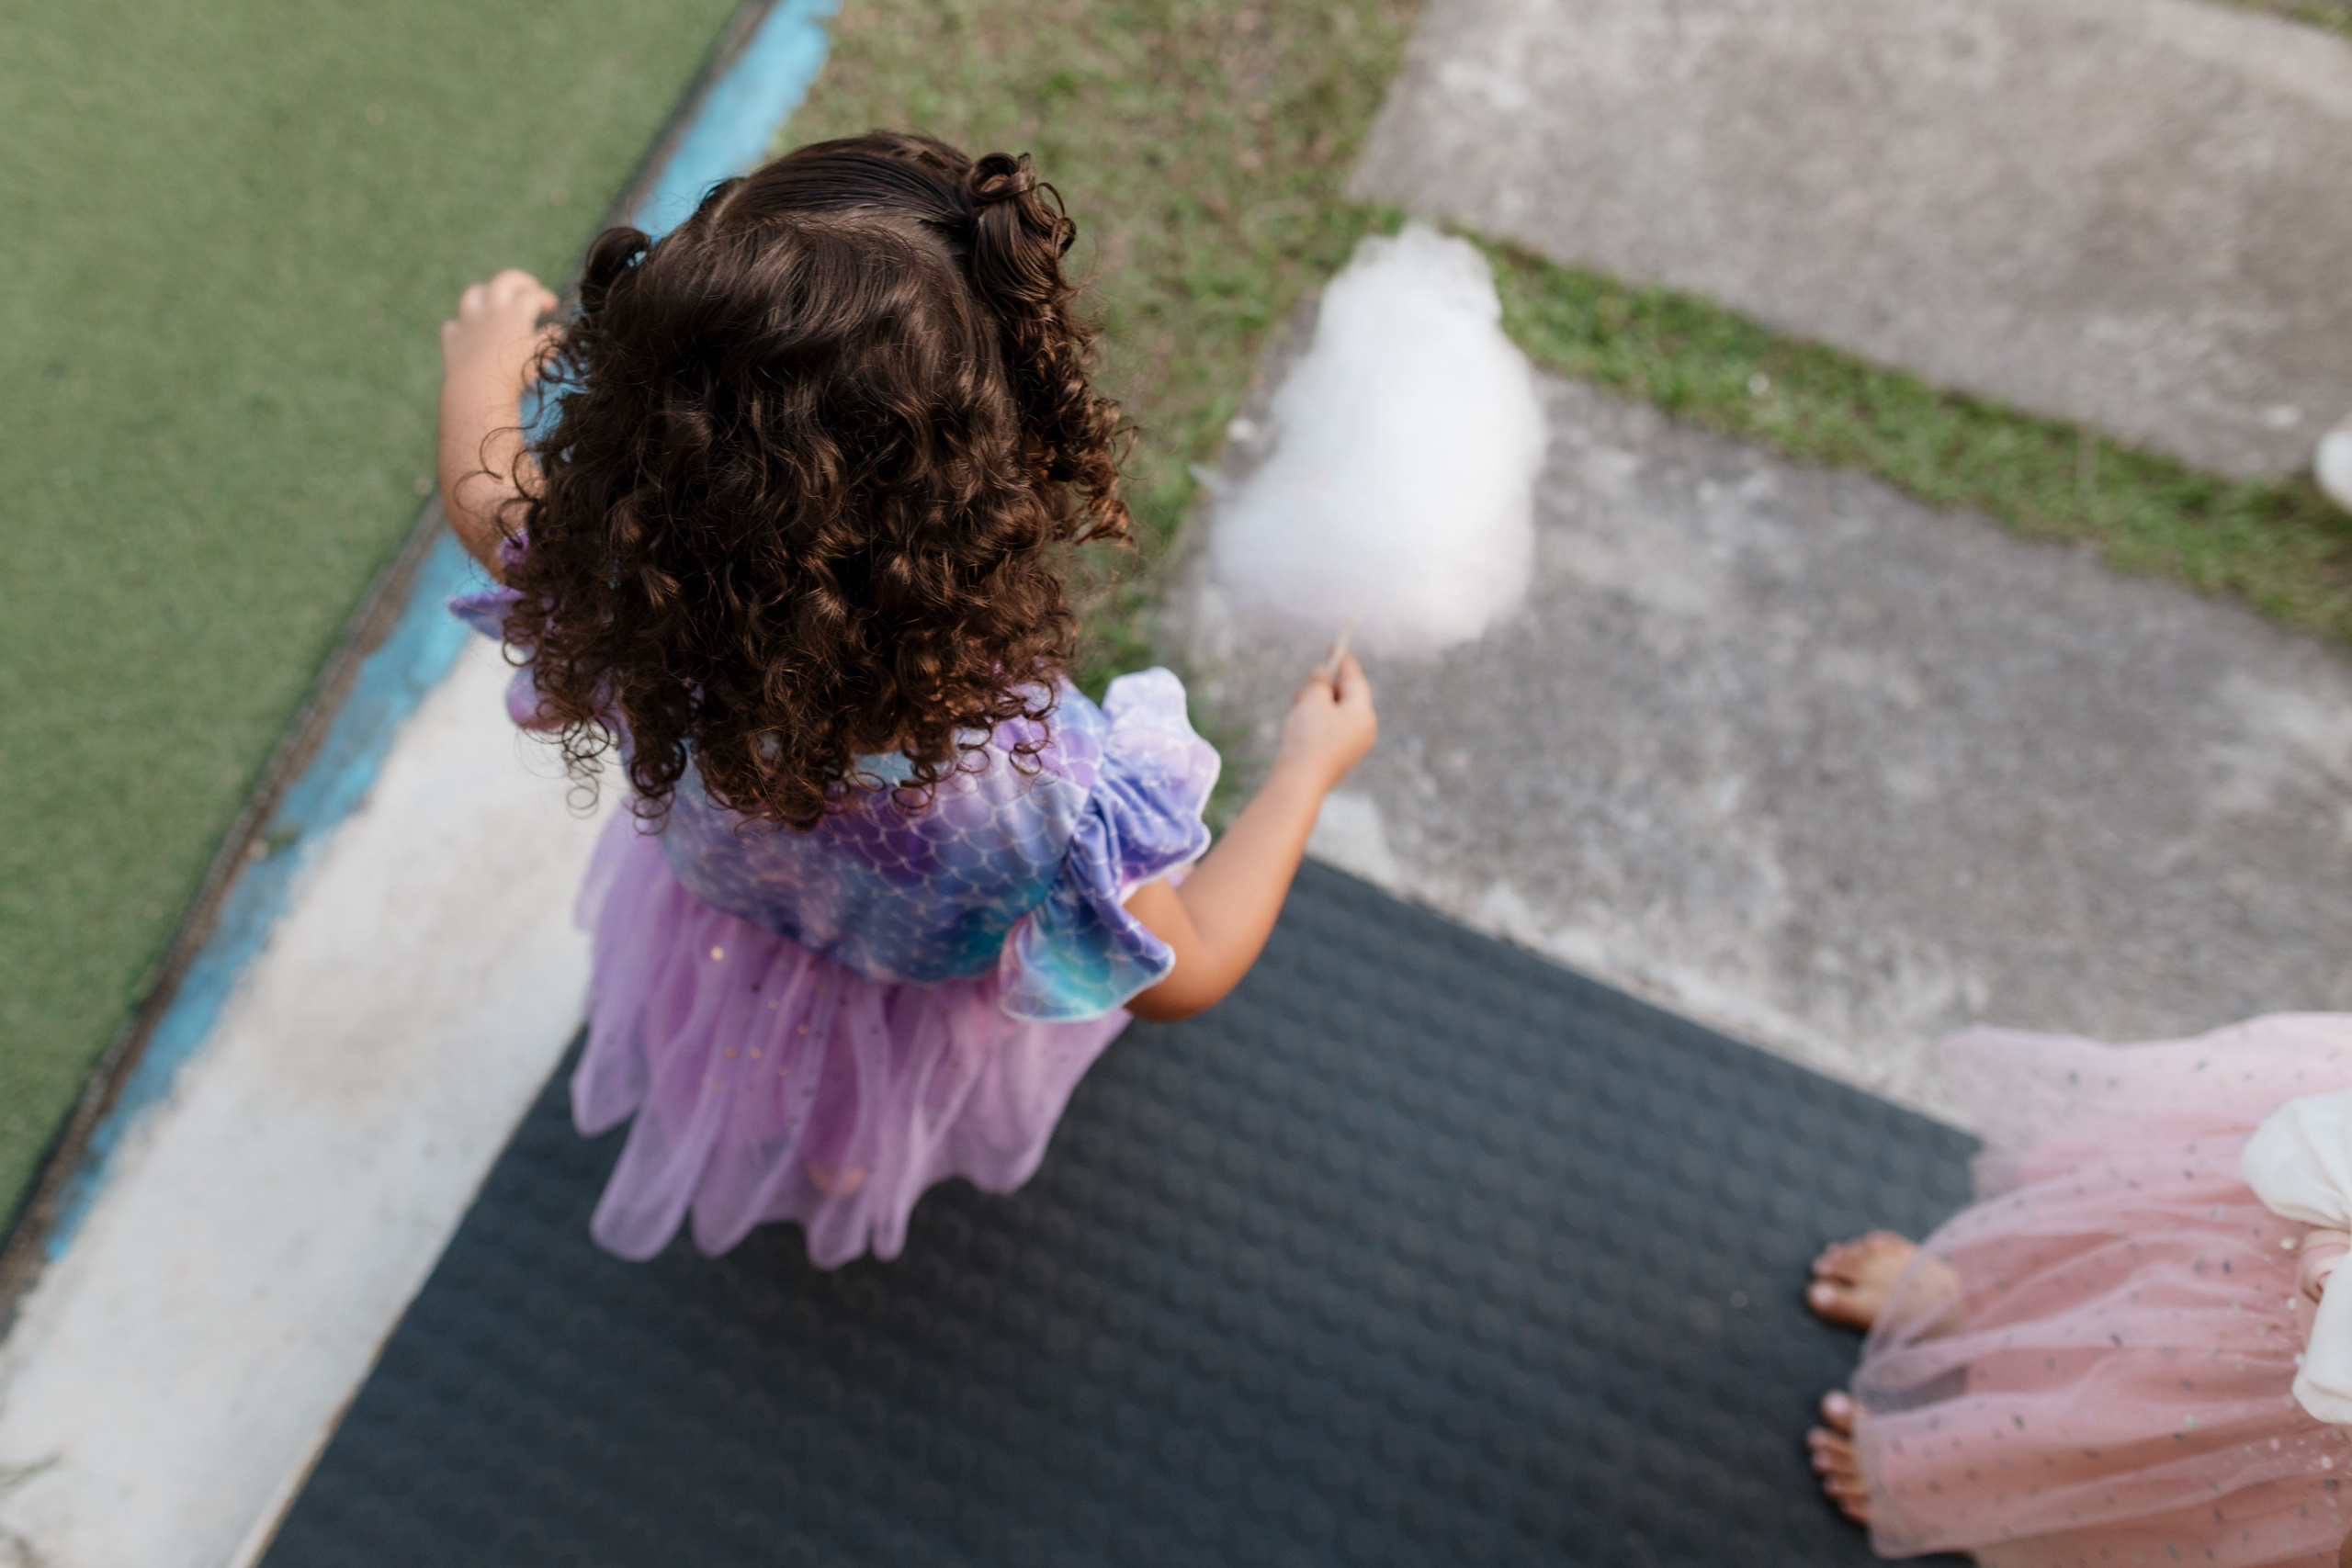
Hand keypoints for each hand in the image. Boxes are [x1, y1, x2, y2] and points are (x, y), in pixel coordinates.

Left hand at [440, 269, 559, 395]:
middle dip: (520, 281)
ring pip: (472, 295)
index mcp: (516, 311)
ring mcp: (469, 322)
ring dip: (484, 294)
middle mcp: (491, 309)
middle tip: (530, 288)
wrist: (479, 389)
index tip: (552, 307)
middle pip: (504, 280)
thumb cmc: (516, 372)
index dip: (546, 297)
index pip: (534, 295)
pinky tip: (468, 333)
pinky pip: (454, 326)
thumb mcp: (541, 355)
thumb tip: (557, 330)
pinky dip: (461, 327)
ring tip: (494, 303)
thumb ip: (551, 339)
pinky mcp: (453, 339)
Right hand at [1271, 654, 1375, 792]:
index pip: (1355, 679)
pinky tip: (1303, 720)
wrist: (1300, 781)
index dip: (1344, 660)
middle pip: (1350, 697)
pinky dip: (1321, 719)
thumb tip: (1323, 674)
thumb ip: (1319, 683)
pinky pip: (1334, 730)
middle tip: (1311, 677)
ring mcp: (1354, 745)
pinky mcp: (1342, 757)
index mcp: (1363, 712)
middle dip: (1329, 685)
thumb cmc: (1308, 737)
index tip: (1335, 646)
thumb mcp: (1312, 702)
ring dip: (1321, 703)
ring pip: (1340, 714)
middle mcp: (1365, 729)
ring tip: (1299, 700)